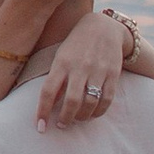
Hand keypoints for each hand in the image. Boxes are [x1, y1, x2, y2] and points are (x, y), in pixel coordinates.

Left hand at [38, 5, 130, 128]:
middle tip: (62, 125)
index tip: (40, 127)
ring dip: (82, 117)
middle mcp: (80, 67)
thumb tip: (49, 104)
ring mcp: (98, 71)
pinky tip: (93, 114)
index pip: (48, 91)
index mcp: (62, 62)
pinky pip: (107, 99)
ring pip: (90, 103)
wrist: (104, 26)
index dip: (43, 111)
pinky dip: (99, 112)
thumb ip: (56, 78)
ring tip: (77, 119)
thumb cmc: (76, 44)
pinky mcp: (113, 74)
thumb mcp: (61, 55)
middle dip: (65, 119)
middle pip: (71, 101)